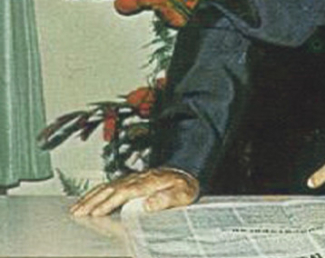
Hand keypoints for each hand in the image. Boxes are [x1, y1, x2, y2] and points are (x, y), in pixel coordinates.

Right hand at [70, 167, 199, 216]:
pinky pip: (109, 185)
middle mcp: (138, 178)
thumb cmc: (185, 186)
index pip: (124, 193)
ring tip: (76, 208)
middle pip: (111, 189)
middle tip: (78, 212)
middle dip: (93, 201)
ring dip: (90, 197)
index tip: (96, 212)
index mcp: (149, 183)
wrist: (187, 172)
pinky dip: (95, 192)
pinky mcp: (130, 179)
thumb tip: (149, 204)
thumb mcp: (183, 194)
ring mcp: (132, 178)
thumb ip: (167, 198)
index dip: (109, 202)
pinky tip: (87, 199)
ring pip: (107, 186)